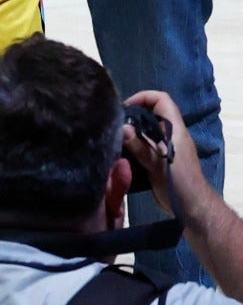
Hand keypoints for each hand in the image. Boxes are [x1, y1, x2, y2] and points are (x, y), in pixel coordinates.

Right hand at [122, 88, 205, 218]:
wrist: (191, 207)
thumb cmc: (179, 182)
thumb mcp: (158, 163)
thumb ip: (140, 146)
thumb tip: (121, 128)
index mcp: (175, 130)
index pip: (162, 100)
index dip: (144, 97)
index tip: (126, 107)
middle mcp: (171, 135)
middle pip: (152, 113)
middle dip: (133, 114)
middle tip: (115, 123)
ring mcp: (165, 148)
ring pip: (146, 130)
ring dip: (131, 131)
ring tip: (114, 137)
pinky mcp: (159, 160)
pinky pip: (144, 145)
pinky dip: (132, 146)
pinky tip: (120, 153)